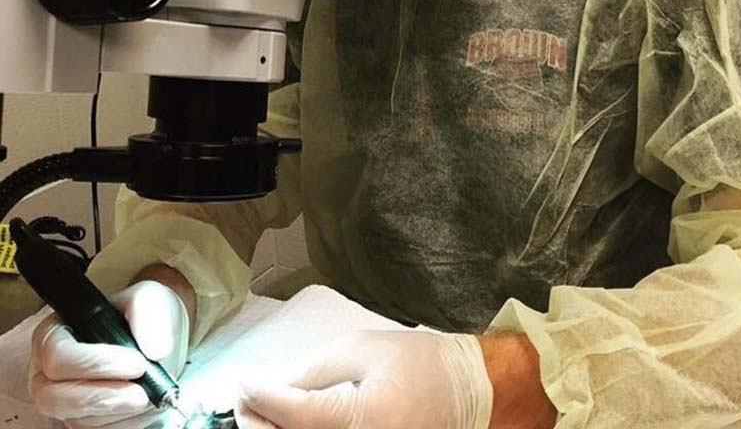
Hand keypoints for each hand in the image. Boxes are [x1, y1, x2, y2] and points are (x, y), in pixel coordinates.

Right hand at [28, 280, 189, 427]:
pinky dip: (126, 424)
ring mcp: (64, 400)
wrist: (158, 336)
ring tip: (151, 395)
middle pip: (54, 397)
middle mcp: (49, 372)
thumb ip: (147, 314)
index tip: (137, 363)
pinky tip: (147, 407)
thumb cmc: (142, 314)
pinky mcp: (84, 420)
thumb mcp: (148, 299)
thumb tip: (155, 351)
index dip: (95, 363)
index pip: (57, 355)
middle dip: (102, 398)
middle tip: (142, 393)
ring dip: (119, 413)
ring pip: (77, 420)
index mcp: (55, 333)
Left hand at [237, 330, 492, 428]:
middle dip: (256, 425)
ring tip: (259, 415)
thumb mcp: (362, 350)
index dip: (260, 397)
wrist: (467, 393)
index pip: (293, 413)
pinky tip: (289, 428)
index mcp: (364, 417)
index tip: (243, 382)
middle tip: (244, 401)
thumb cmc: (418, 364)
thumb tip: (273, 385)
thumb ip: (313, 371)